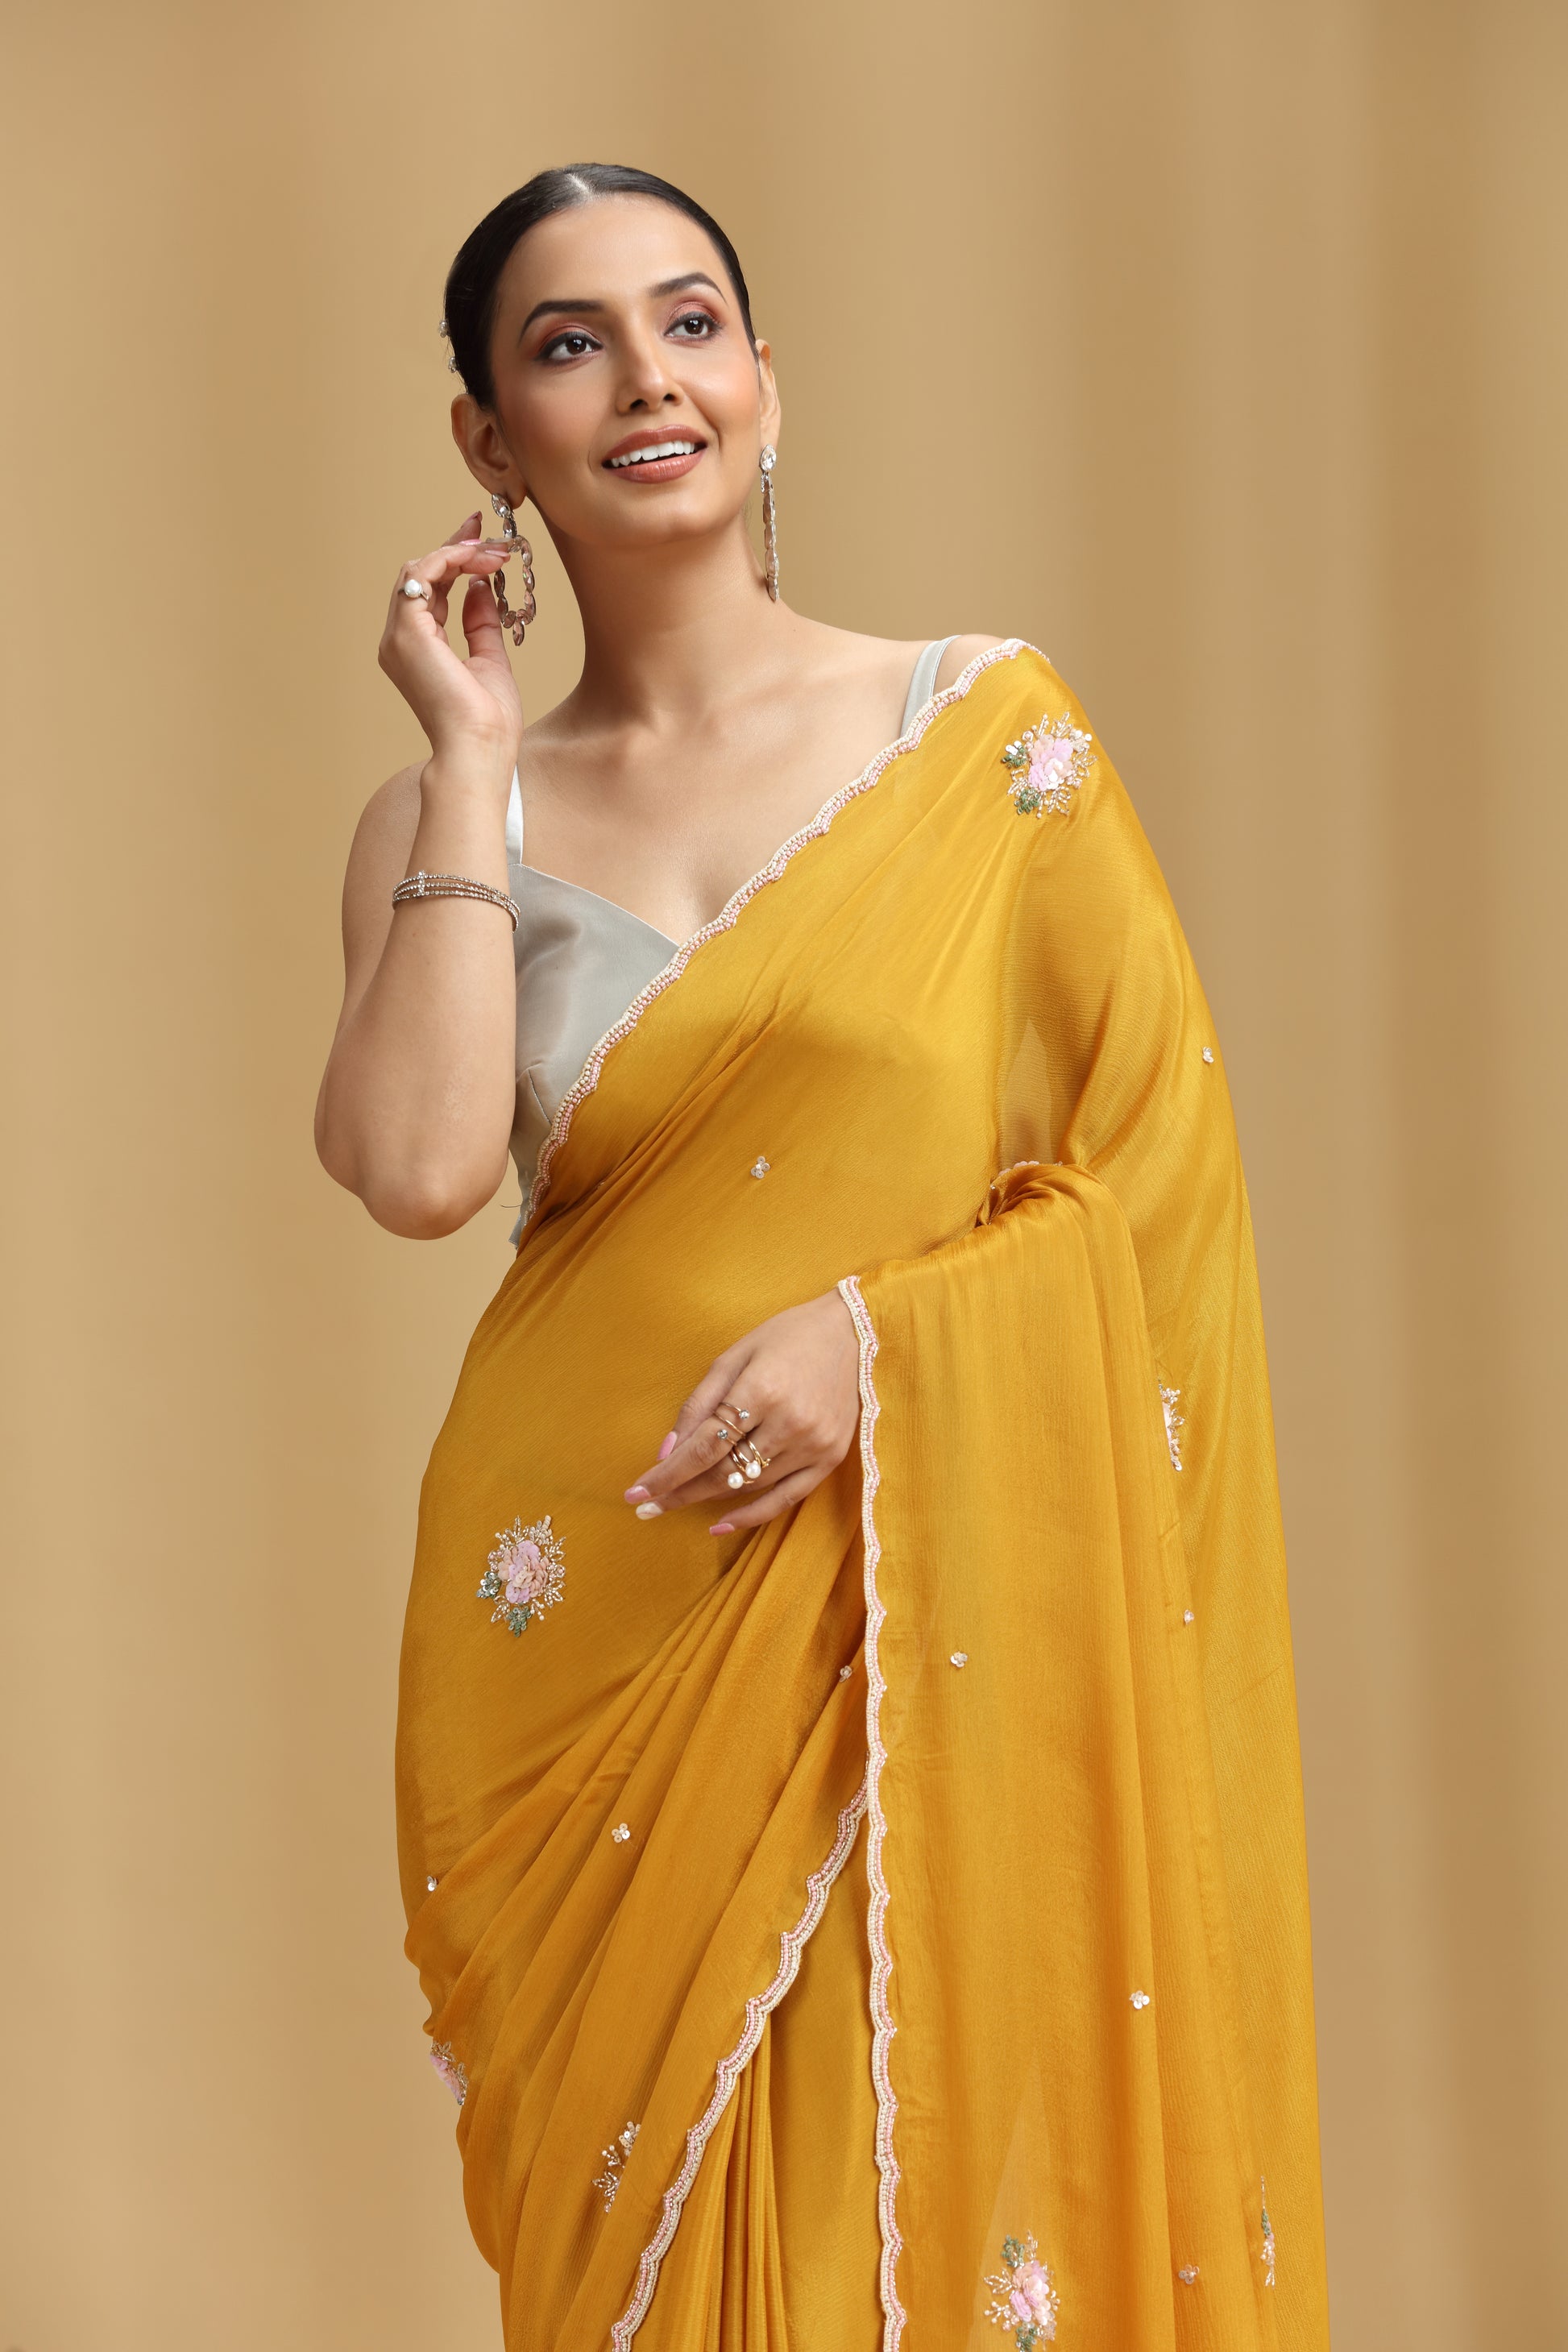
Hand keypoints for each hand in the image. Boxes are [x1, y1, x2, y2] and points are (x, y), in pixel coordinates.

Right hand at [377, 510, 524, 774]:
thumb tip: (480, 586)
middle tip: (487, 532)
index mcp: (417, 650)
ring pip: (418, 571)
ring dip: (458, 553)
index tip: (481, 541)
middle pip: (420, 576)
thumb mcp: (490, 660)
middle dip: (455, 548)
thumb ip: (481, 623)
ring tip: (493, 551)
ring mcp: (398, 636)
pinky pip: (421, 576)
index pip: (429, 592)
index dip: (453, 561)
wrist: (479, 748)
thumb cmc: (487, 722)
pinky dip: (449, 560)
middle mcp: (399, 640)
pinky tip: (478, 559)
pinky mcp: (407, 631)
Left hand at [624, 1291, 861, 1534]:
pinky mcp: (831, 1458)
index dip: (666, 1474)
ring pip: (748, 1486)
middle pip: (722, 1472)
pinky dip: (752, 1515)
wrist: (854, 1334)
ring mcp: (813, 1445)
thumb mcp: (735, 1355)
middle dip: (679, 1492)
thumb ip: (699, 1403)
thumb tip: (667, 1452)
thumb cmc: (787, 1337)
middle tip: (646, 1508)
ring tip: (676, 1503)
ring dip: (707, 1499)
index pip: (703, 1446)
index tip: (635, 1494)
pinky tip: (720, 1524)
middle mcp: (789, 1422)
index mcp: (762, 1390)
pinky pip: (786, 1498)